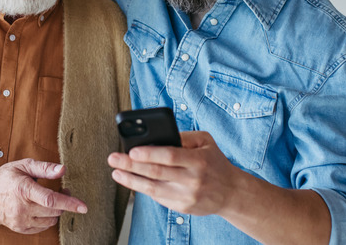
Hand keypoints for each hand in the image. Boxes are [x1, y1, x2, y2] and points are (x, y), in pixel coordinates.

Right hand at [0, 159, 87, 233]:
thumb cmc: (7, 177)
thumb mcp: (25, 166)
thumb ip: (45, 168)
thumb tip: (62, 169)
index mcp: (23, 189)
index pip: (50, 199)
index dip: (69, 203)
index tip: (83, 206)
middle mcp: (21, 207)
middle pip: (53, 210)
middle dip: (64, 202)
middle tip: (63, 191)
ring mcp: (20, 220)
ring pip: (50, 220)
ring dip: (56, 211)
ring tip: (51, 200)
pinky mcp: (20, 228)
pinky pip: (42, 227)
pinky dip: (47, 218)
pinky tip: (42, 209)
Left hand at [107, 131, 238, 216]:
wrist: (231, 193)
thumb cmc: (215, 162)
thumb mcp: (205, 142)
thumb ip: (183, 137)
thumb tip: (157, 136)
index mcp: (199, 160)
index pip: (170, 156)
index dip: (149, 153)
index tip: (131, 150)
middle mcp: (192, 180)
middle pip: (156, 173)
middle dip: (131, 165)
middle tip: (113, 158)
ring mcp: (187, 196)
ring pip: (153, 188)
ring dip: (131, 180)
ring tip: (116, 172)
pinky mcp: (182, 208)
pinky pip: (158, 197)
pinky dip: (143, 189)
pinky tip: (131, 181)